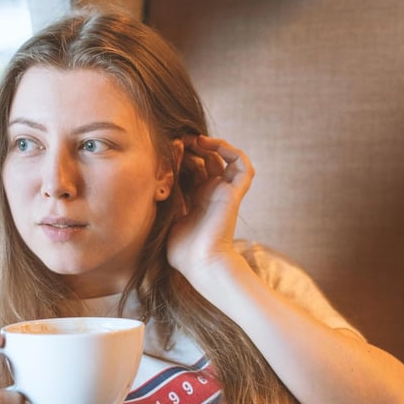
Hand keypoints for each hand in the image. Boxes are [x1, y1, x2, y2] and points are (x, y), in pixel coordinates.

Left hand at [166, 135, 253, 290]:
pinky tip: (211, 145)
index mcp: (198, 200)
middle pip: (209, 160)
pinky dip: (232, 151)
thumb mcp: (168, 217)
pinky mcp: (233, 194)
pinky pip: (243, 166)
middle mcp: (212, 193)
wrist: (200, 265)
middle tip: (180, 139)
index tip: (168, 148)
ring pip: (228, 158)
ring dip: (214, 144)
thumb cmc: (183, 252)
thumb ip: (168, 196)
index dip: (183, 155)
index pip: (194, 169)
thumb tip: (160, 173)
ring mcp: (224, 192)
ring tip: (196, 140)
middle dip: (195, 146)